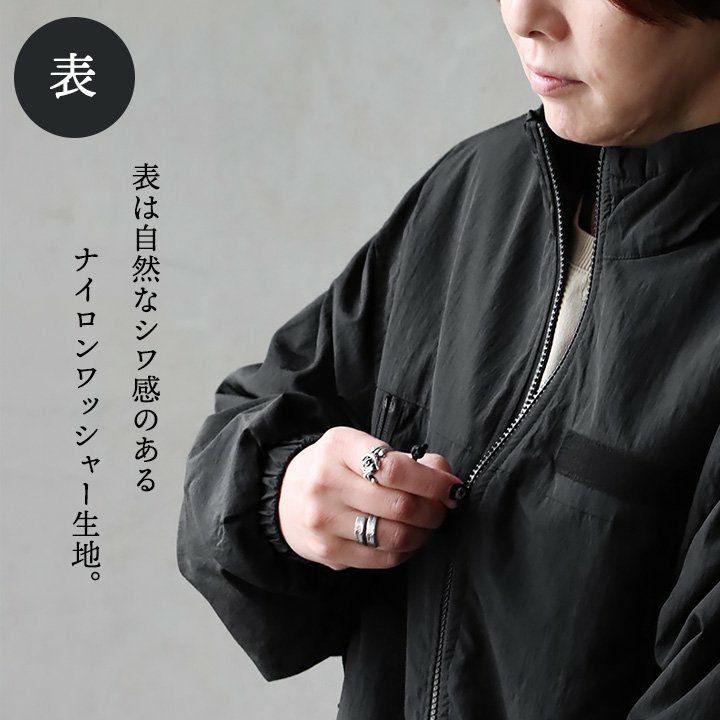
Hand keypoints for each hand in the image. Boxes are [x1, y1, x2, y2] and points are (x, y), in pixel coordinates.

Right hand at [277, 426, 462, 569]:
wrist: (281, 495)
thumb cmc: (333, 467)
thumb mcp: (360, 448)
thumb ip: (404, 459)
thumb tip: (444, 474)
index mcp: (339, 447)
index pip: (396, 468)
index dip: (433, 482)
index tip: (452, 488)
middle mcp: (326, 483)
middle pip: (400, 505)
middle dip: (434, 510)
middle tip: (443, 508)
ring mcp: (324, 520)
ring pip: (395, 536)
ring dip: (424, 533)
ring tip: (427, 524)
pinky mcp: (328, 552)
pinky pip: (383, 559)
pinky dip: (406, 551)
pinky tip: (408, 540)